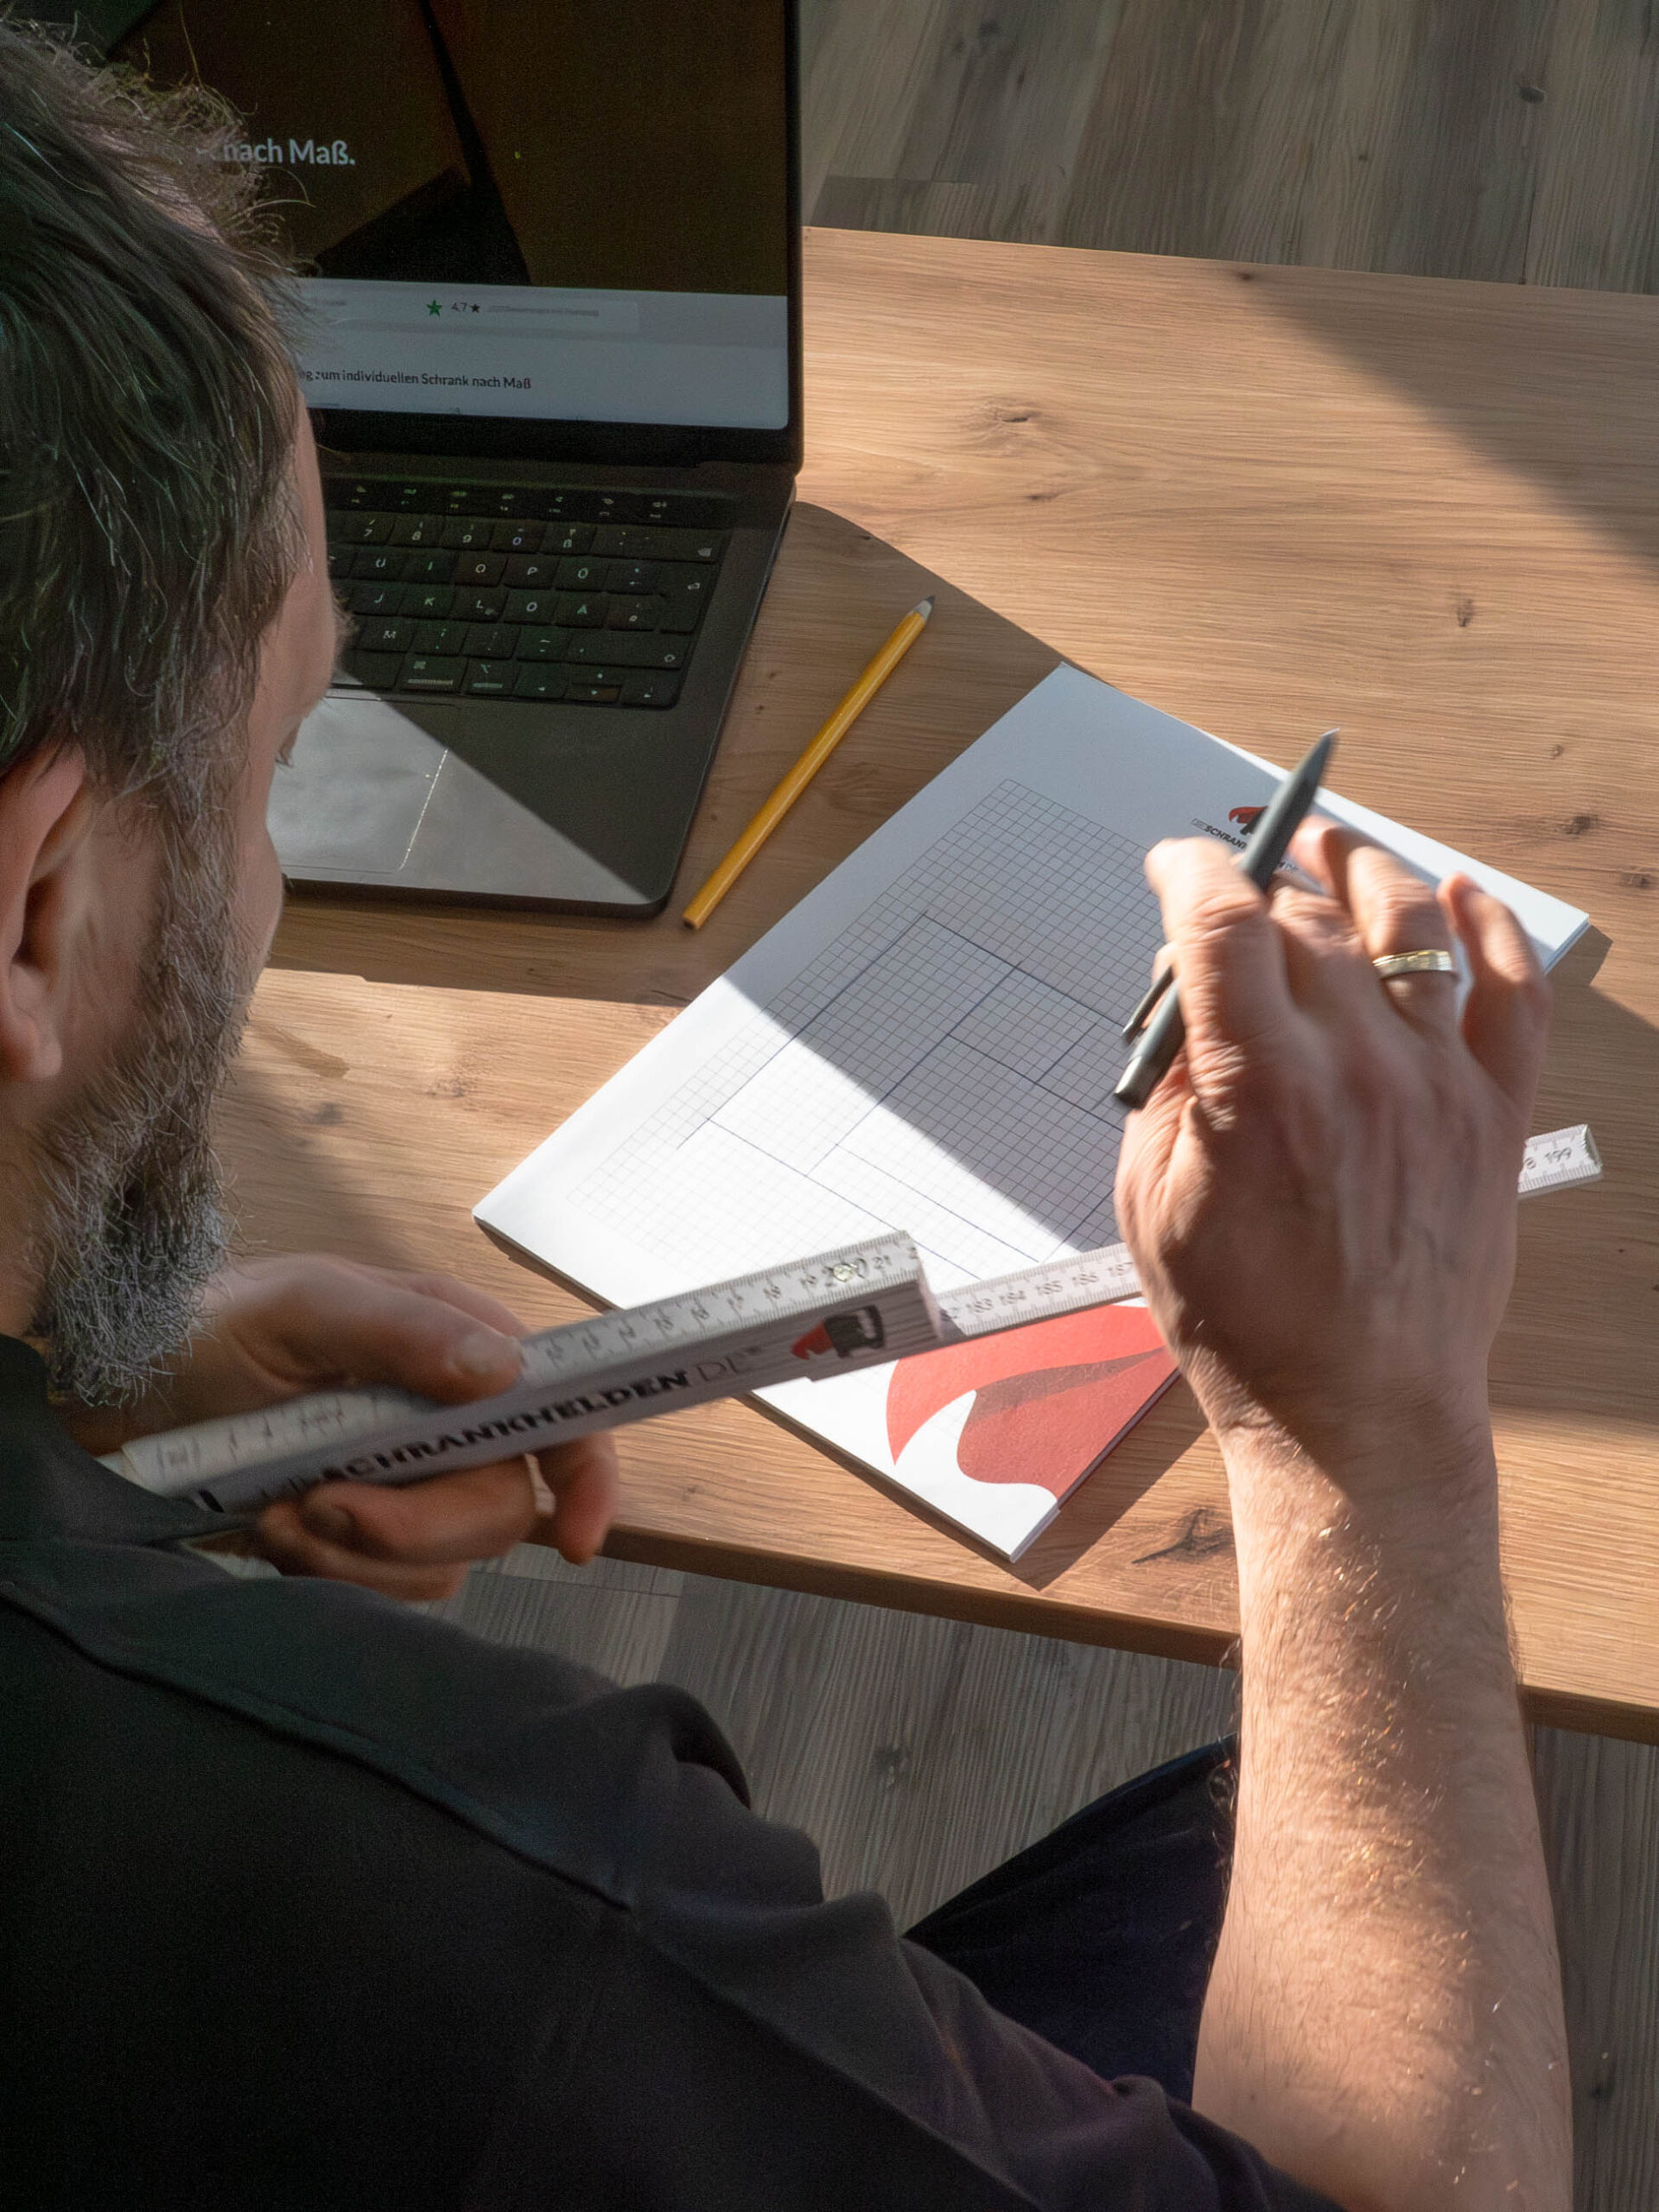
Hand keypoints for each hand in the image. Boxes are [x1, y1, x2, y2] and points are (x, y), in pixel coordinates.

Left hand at [83, 1256, 619, 1600]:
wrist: (117, 1399)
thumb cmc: (208, 1329)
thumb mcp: (300, 1307)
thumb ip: (404, 1330)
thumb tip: (508, 1371)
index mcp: (455, 1346)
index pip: (560, 1410)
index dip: (587, 1474)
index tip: (577, 1539)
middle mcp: (448, 1420)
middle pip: (501, 1508)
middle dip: (412, 1525)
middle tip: (322, 1503)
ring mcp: (409, 1485)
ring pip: (444, 1563)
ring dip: (354, 1552)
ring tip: (278, 1509)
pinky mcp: (364, 1540)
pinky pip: (390, 1591)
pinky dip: (329, 1571)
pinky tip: (272, 1528)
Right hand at [1113, 823, 1550, 1477]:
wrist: (1355, 1413)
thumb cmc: (1244, 1323)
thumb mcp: (1149, 1199)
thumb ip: (1163, 1084)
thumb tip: (1184, 993)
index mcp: (1258, 1090)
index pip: (1222, 922)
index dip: (1189, 870)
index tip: (1173, 862)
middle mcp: (1357, 1068)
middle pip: (1308, 919)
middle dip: (1262, 881)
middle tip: (1240, 879)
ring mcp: (1438, 1086)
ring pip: (1410, 927)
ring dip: (1364, 870)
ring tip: (1334, 847)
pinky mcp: (1494, 1115)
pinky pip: (1514, 992)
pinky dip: (1490, 929)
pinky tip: (1460, 894)